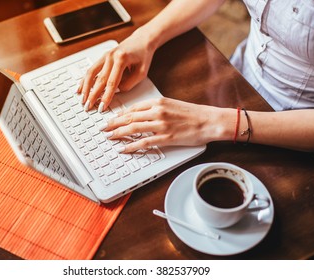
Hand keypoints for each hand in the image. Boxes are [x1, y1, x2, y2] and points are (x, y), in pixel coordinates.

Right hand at [78, 28, 155, 111]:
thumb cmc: (143, 55)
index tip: (102, 107)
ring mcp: (105, 56)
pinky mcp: (102, 57)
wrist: (142, 40)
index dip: (106, 97)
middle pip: (99, 79)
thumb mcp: (142, 72)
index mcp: (121, 59)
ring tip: (82, 100)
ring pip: (91, 73)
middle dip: (93, 95)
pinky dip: (84, 80)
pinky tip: (80, 88)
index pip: (112, 83)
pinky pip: (91, 69)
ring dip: (85, 88)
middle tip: (88, 107)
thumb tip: (116, 92)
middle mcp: (110, 56)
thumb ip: (129, 84)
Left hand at [102, 98, 223, 152]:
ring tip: (109, 137)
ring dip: (118, 134)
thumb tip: (141, 115)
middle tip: (104, 129)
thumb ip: (155, 108)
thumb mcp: (171, 104)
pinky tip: (124, 149)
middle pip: (129, 118)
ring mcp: (161, 125)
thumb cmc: (192, 113)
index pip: (133, 108)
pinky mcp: (166, 138)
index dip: (119, 115)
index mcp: (158, 102)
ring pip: (133, 129)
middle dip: (113, 124)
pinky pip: (144, 142)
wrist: (209, 120)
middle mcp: (157, 111)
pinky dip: (131, 146)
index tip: (112, 119)